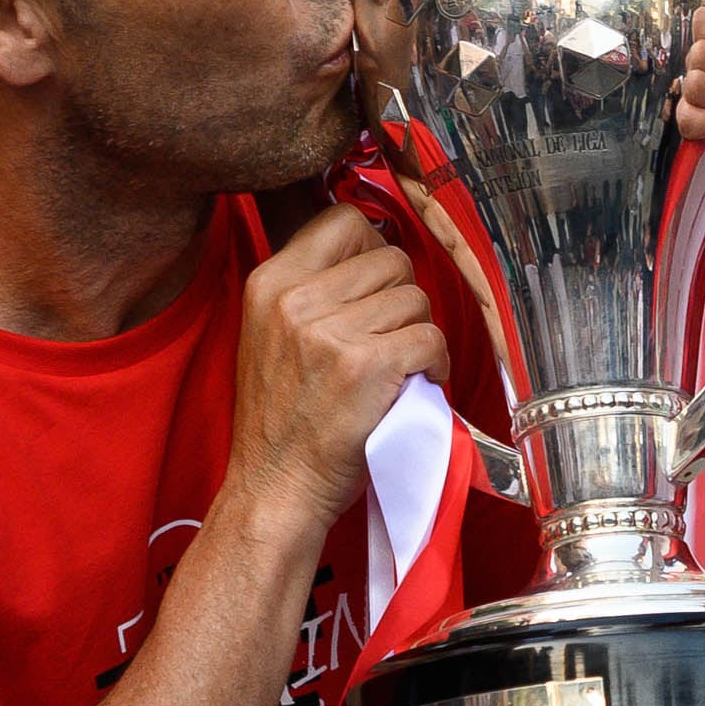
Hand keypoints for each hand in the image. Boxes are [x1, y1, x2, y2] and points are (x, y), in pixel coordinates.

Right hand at [228, 203, 448, 526]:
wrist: (275, 486)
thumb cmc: (282, 418)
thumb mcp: (270, 333)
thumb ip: (311, 288)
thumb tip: (373, 246)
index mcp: (269, 282)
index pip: (343, 220)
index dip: (373, 247)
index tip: (376, 284)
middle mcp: (296, 299)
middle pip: (391, 259)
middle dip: (402, 298)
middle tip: (390, 337)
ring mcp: (331, 332)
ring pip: (416, 299)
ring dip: (419, 333)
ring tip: (399, 366)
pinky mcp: (368, 366)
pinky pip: (430, 338)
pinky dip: (435, 363)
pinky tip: (417, 384)